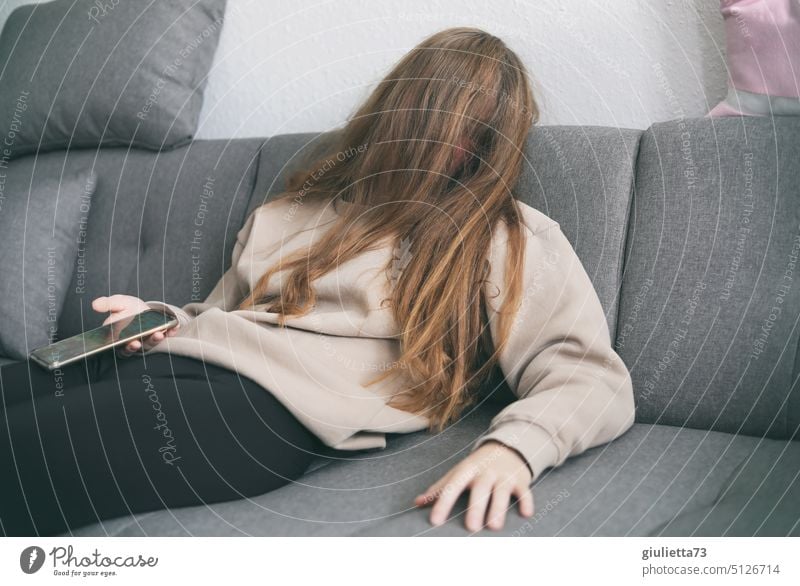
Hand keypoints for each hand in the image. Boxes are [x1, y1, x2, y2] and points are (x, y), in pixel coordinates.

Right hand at [91, 294, 179, 355]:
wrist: (143, 308)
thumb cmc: (128, 308)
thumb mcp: (118, 303)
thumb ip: (108, 304)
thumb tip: (95, 304)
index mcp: (121, 339)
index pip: (122, 348)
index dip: (127, 347)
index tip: (132, 343)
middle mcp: (134, 343)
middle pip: (137, 348)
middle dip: (140, 345)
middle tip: (141, 342)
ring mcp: (148, 340)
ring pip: (151, 344)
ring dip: (155, 339)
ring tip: (159, 332)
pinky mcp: (162, 335)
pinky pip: (167, 336)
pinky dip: (171, 332)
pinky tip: (174, 327)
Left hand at [414, 440, 533, 531]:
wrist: (506, 447)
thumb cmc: (476, 466)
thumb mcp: (457, 473)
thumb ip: (439, 488)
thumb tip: (417, 503)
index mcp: (466, 471)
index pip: (452, 487)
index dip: (442, 503)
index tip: (435, 521)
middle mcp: (485, 472)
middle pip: (480, 489)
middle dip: (476, 507)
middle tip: (471, 527)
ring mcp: (504, 476)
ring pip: (502, 491)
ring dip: (499, 508)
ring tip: (494, 527)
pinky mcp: (520, 480)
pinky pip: (525, 491)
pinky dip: (526, 502)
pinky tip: (526, 514)